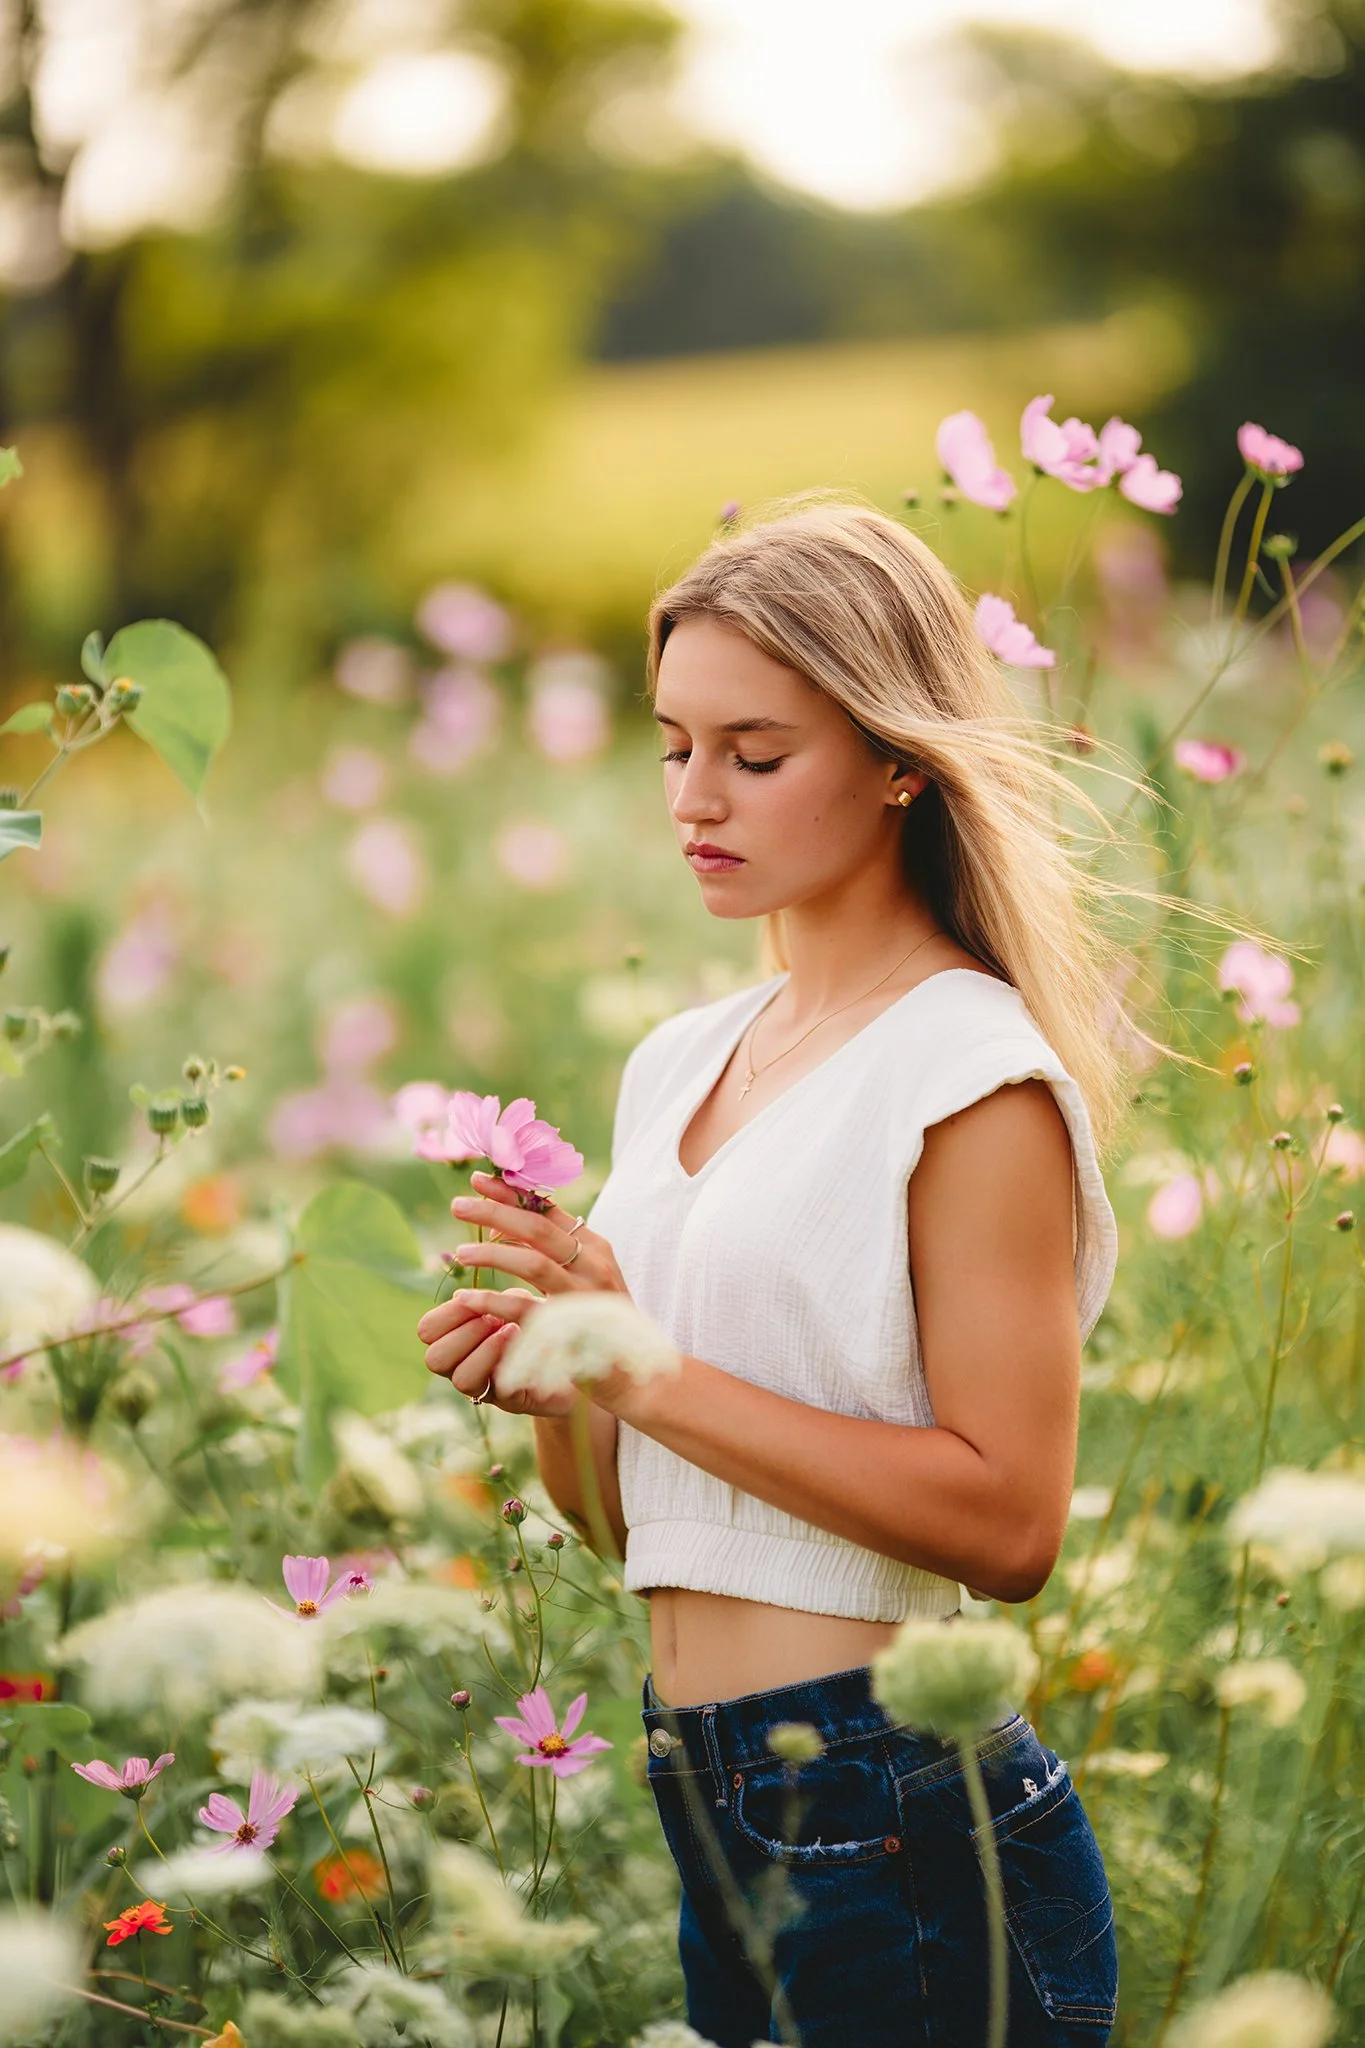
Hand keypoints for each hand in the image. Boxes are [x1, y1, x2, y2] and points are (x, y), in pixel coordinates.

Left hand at [415, 1169, 631, 1415]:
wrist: (640, 1376)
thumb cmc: (606, 1324)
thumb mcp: (589, 1279)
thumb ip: (556, 1252)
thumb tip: (506, 1222)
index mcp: (596, 1249)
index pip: (550, 1210)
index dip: (512, 1193)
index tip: (478, 1179)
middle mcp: (594, 1267)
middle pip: (537, 1228)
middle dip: (495, 1212)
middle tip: (458, 1205)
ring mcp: (585, 1298)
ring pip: (532, 1263)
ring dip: (492, 1254)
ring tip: (461, 1253)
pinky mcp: (572, 1332)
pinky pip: (526, 1310)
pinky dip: (493, 1302)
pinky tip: (467, 1299)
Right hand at [417, 1285, 576, 1417]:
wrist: (575, 1356)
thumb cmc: (537, 1321)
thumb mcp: (513, 1301)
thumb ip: (491, 1298)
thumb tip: (462, 1297)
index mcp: (455, 1339)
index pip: (427, 1330)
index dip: (448, 1312)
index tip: (476, 1298)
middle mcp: (461, 1366)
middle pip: (434, 1358)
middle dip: (465, 1333)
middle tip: (494, 1319)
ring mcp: (484, 1388)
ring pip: (461, 1379)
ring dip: (486, 1350)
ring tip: (513, 1331)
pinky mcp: (512, 1400)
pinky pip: (500, 1391)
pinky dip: (512, 1363)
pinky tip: (530, 1344)